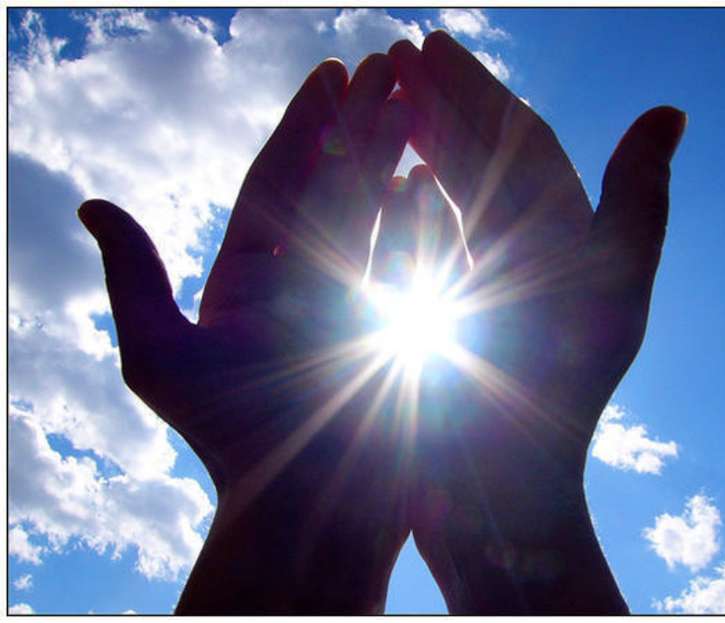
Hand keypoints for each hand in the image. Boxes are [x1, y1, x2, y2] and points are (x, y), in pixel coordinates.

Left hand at [79, 54, 413, 613]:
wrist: (309, 511)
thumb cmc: (235, 443)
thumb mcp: (164, 360)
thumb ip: (134, 280)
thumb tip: (92, 204)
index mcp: (250, 280)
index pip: (277, 184)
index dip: (303, 125)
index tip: (331, 73)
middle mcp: (303, 284)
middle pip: (332, 186)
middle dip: (360, 122)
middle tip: (389, 63)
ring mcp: (354, 302)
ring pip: (375, 215)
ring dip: (394, 155)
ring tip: (415, 102)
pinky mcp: (396, 327)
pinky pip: (411, 261)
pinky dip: (423, 218)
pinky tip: (434, 177)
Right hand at [387, 31, 684, 612]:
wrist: (499, 493)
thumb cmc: (551, 400)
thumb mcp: (608, 294)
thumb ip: (635, 201)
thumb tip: (669, 112)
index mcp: (562, 237)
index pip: (520, 142)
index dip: (475, 91)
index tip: (427, 46)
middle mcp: (523, 254)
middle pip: (480, 160)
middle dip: (439, 104)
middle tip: (390, 57)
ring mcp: (478, 284)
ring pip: (449, 196)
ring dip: (419, 143)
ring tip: (380, 99)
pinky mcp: (439, 317)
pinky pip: (421, 248)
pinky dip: (403, 207)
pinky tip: (381, 179)